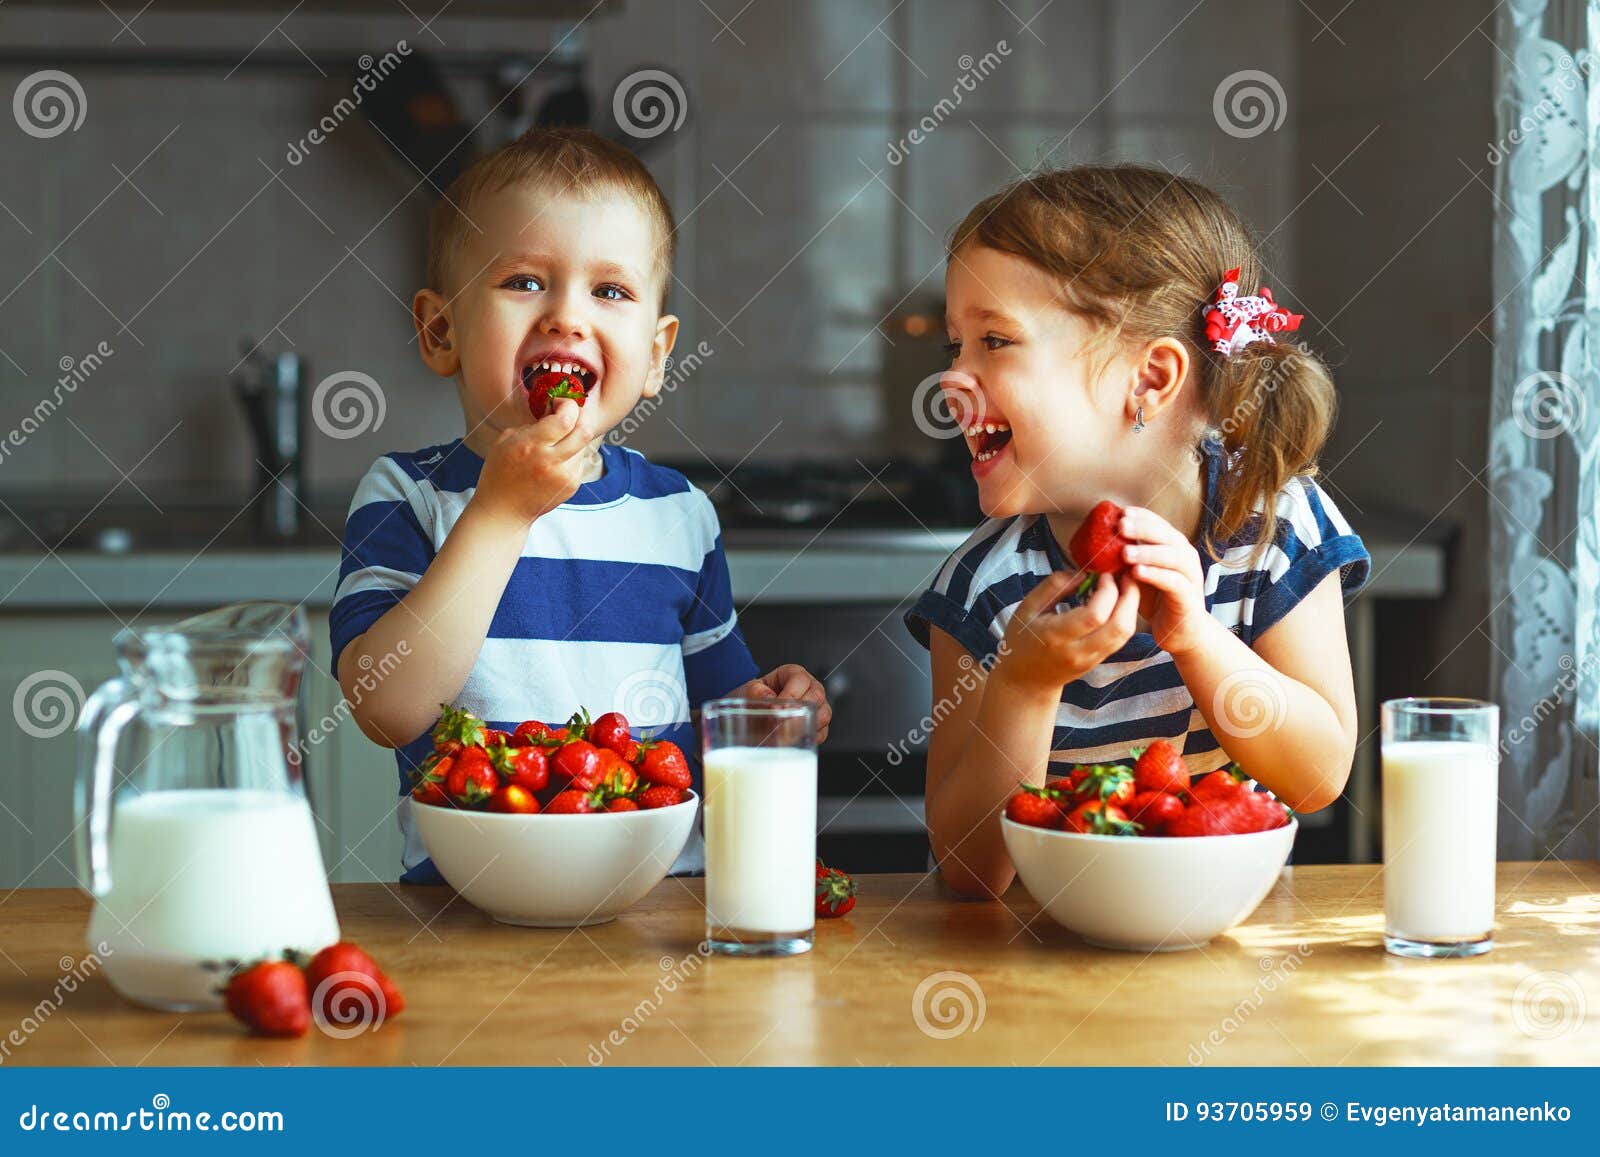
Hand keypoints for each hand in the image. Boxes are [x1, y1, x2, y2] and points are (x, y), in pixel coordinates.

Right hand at [468, 400, 589, 526]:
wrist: (504, 510)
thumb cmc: (500, 472)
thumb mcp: (506, 440)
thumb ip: (532, 424)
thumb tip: (554, 410)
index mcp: (532, 445)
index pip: (566, 419)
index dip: (567, 405)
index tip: (558, 404)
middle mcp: (551, 461)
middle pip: (584, 430)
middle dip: (579, 418)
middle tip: (567, 417)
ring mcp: (565, 475)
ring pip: (583, 445)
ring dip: (573, 438)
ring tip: (555, 444)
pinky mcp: (572, 485)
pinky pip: (580, 461)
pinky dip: (572, 455)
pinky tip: (555, 461)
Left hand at [731, 663, 832, 742]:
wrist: (753, 712)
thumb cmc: (756, 697)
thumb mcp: (752, 690)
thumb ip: (759, 693)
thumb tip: (773, 704)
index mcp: (794, 674)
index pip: (800, 680)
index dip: (791, 694)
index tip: (778, 709)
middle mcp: (810, 688)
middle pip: (817, 696)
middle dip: (798, 713)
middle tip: (782, 725)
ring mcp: (817, 706)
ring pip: (823, 714)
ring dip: (805, 726)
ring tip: (786, 734)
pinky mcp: (818, 724)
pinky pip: (822, 732)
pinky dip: (810, 737)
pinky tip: (795, 740)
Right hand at [991, 567, 1140, 697]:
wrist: (1026, 680)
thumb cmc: (1022, 639)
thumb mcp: (1028, 607)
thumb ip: (1054, 586)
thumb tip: (1084, 573)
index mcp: (1056, 636)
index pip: (1095, 615)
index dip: (1107, 590)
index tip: (1104, 574)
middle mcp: (1078, 651)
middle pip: (1120, 626)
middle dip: (1130, 596)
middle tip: (1126, 575)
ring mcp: (1091, 659)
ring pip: (1125, 633)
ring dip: (1131, 606)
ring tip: (1124, 586)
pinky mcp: (1099, 661)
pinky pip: (1121, 638)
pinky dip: (1125, 616)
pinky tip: (1118, 601)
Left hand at [1119, 505, 1211, 656]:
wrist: (1181, 631)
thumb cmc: (1157, 598)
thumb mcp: (1138, 574)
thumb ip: (1126, 558)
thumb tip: (1097, 544)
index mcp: (1173, 546)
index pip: (1159, 523)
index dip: (1141, 516)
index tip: (1120, 512)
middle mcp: (1185, 556)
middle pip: (1167, 535)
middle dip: (1143, 529)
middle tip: (1120, 526)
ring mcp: (1190, 575)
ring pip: (1173, 557)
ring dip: (1148, 552)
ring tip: (1125, 552)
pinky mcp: (1189, 596)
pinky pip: (1174, 582)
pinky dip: (1156, 575)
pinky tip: (1137, 573)